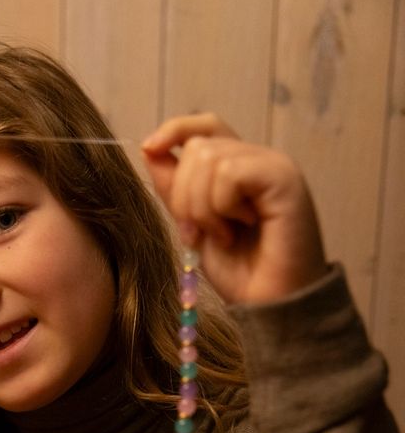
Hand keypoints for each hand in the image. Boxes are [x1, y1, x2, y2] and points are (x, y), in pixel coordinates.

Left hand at [141, 113, 327, 304]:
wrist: (270, 305)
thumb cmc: (241, 274)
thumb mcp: (194, 228)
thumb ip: (176, 190)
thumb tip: (151, 149)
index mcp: (238, 168)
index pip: (204, 126)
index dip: (174, 131)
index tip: (149, 149)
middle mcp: (257, 159)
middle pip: (198, 145)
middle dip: (184, 195)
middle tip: (201, 232)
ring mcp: (272, 165)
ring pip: (209, 158)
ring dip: (203, 207)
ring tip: (225, 235)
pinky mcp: (283, 177)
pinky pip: (229, 173)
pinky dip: (222, 207)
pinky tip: (241, 228)